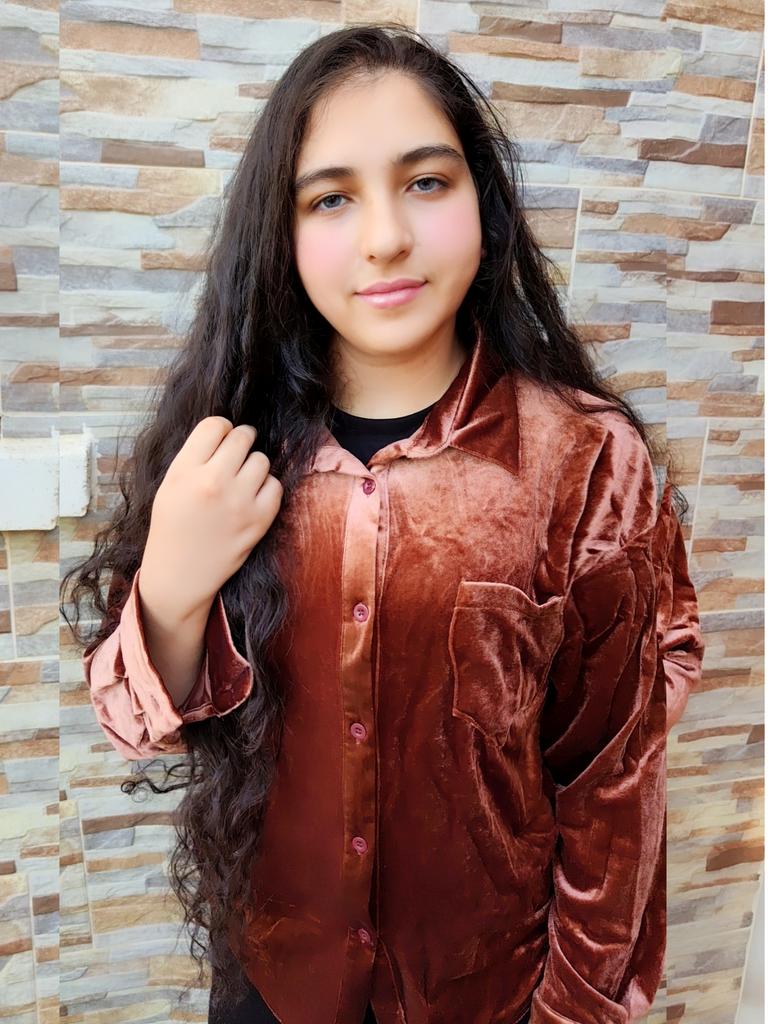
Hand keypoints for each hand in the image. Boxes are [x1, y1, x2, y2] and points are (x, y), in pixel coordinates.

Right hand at [139, 416, 283, 620]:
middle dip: (241, 441)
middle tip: (235, 456)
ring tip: (240, 483)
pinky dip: (266, 489)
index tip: (221, 440)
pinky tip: (251, 499)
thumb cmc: (173, 526)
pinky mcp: (259, 520)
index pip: (215, 425)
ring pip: (262, 460)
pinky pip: (276, 485)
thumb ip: (196, 457)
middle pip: (243, 436)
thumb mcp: (171, 484)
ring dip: (253, 467)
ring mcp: (239, 501)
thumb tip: (227, 431)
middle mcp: (213, 482)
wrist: (180, 574)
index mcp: (185, 471)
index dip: (221, 429)